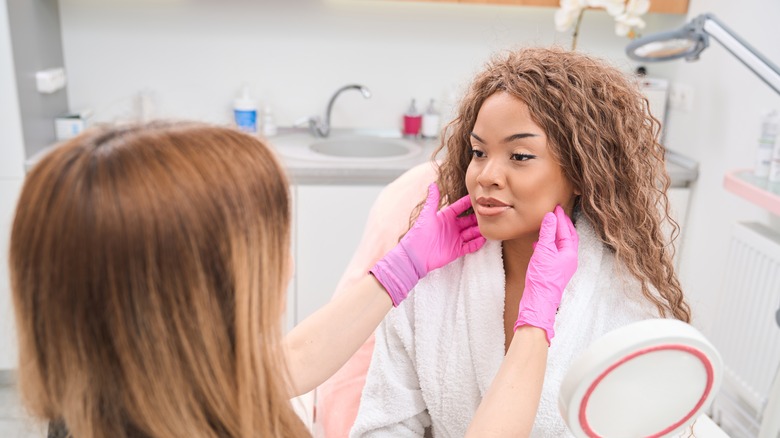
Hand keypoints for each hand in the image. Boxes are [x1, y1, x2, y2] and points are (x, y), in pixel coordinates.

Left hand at [370, 183, 485, 305]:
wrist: (414, 255)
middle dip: (478, 217)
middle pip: (469, 220)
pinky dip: (477, 243)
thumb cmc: (419, 233)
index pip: (460, 207)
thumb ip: (433, 199)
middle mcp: (451, 227)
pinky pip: (470, 246)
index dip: (468, 203)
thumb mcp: (427, 214)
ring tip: (491, 225)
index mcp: (445, 217)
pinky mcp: (456, 251)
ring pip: (472, 233)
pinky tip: (485, 239)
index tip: (479, 197)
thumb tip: (433, 184)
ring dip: (480, 230)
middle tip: (490, 211)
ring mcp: (455, 239)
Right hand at [514, 205, 578, 344]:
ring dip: (554, 234)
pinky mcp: (553, 271)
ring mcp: (561, 266)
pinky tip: (538, 243)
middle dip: (562, 224)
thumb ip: (547, 233)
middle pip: (568, 237)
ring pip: (559, 245)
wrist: (538, 301)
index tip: (556, 207)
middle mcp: (569, 259)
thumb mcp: (544, 251)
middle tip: (555, 212)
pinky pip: (553, 253)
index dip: (561, 218)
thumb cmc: (543, 278)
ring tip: (547, 224)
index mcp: (570, 254)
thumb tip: (551, 216)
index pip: (568, 231)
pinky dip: (547, 244)